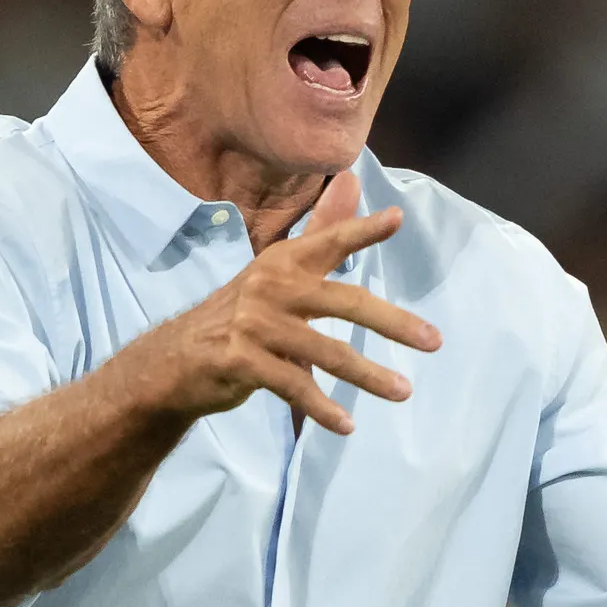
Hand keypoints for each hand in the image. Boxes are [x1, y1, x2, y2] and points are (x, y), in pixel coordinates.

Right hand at [131, 171, 440, 434]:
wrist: (173, 361)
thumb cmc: (238, 317)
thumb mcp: (276, 273)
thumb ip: (321, 234)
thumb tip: (353, 182)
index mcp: (282, 262)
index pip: (329, 241)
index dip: (362, 231)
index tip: (396, 220)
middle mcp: (270, 286)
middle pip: (344, 302)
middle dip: (393, 323)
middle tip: (433, 341)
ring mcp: (255, 324)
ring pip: (326, 352)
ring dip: (368, 376)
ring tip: (402, 391)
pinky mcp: (241, 361)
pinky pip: (294, 386)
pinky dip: (322, 408)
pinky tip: (346, 425)